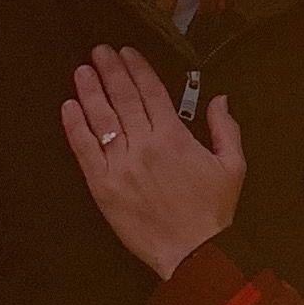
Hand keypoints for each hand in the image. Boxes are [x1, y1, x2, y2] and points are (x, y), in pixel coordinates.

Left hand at [60, 48, 245, 275]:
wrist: (193, 252)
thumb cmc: (213, 211)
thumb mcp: (233, 166)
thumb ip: (225, 129)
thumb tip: (219, 99)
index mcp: (175, 138)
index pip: (152, 93)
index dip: (137, 69)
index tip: (126, 53)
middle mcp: (145, 146)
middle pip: (123, 99)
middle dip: (110, 71)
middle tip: (98, 52)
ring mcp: (121, 166)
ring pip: (102, 119)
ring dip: (90, 92)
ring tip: (82, 72)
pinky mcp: (104, 186)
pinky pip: (85, 151)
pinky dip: (76, 127)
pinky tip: (69, 108)